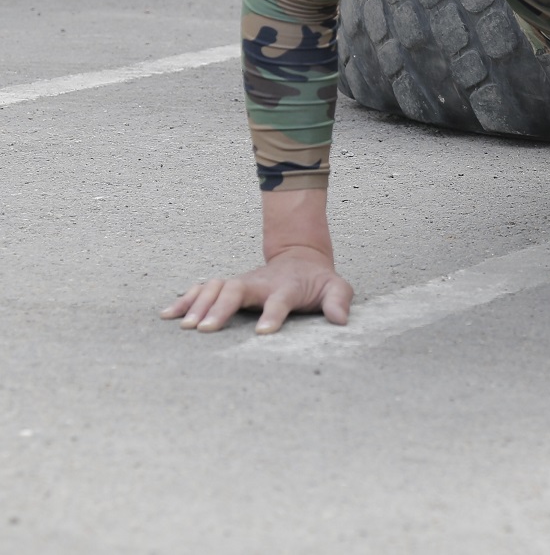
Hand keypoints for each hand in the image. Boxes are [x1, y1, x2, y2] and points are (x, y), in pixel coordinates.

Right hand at [160, 245, 353, 333]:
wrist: (300, 258)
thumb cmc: (317, 281)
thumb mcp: (336, 287)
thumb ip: (339, 301)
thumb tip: (341, 320)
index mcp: (287, 286)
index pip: (280, 300)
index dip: (273, 314)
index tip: (262, 332)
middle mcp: (260, 283)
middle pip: (237, 290)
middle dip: (221, 308)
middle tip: (206, 329)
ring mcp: (242, 282)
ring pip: (215, 288)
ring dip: (199, 305)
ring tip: (184, 326)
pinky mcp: (228, 285)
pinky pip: (203, 289)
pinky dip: (185, 300)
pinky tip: (167, 314)